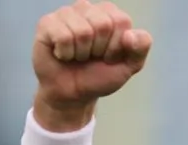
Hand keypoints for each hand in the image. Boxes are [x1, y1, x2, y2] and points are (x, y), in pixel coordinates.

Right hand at [31, 0, 151, 128]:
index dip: (117, 46)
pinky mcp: (47, 23)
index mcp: (110, 14)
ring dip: (82, 53)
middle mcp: (88, 8)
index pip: (121, 21)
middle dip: (100, 50)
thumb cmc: (100, 75)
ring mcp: (66, 13)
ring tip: (78, 56)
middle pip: (102, 24)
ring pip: (83, 31)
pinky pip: (63, 36)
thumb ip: (140, 48)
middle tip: (92, 57)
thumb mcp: (130, 65)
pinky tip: (63, 55)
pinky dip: (66, 54)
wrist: (73, 93)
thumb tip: (130, 34)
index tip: (110, 57)